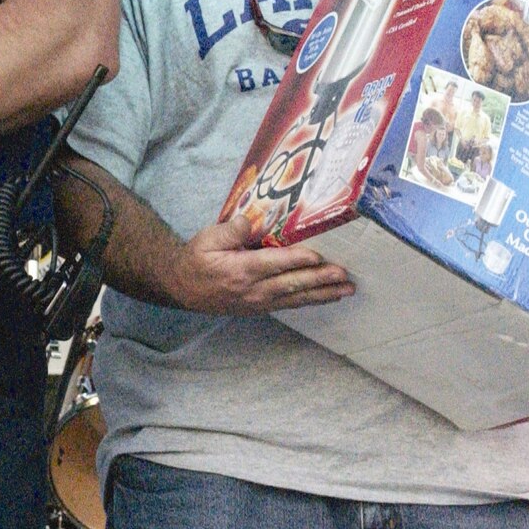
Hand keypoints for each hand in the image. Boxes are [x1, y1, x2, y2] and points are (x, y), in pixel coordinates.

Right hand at [166, 219, 353, 316]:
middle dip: (321, 280)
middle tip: (344, 275)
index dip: (297, 260)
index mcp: (240, 270)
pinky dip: (310, 300)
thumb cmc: (196, 259)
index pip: (274, 264)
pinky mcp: (261, 307)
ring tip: (346, 290)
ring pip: (296, 298)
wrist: (182, 288)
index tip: (319, 256)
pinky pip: (290, 304)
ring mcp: (259, 302)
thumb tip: (252, 221)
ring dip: (323, 294)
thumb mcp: (207, 238)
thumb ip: (231, 230)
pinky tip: (326, 297)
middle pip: (292, 284)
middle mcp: (253, 289)